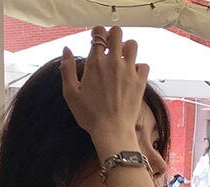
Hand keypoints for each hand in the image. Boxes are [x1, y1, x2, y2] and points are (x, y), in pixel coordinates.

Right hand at [60, 27, 148, 149]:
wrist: (111, 131)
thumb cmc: (89, 115)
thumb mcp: (71, 94)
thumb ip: (67, 69)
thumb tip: (66, 50)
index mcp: (95, 62)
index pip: (99, 33)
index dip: (97, 33)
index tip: (96, 39)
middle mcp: (113, 62)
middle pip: (117, 33)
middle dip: (113, 35)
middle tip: (110, 46)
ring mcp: (129, 71)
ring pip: (132, 44)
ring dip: (127, 47)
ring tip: (122, 58)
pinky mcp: (140, 82)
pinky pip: (143, 65)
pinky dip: (138, 67)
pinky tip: (132, 74)